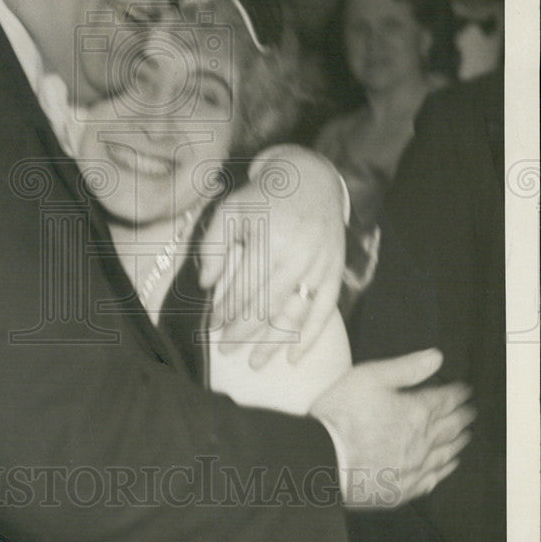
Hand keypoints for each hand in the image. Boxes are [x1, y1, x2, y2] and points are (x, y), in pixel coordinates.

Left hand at [198, 146, 345, 368]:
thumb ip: (213, 246)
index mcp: (268, 238)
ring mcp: (319, 265)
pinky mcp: (334, 270)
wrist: (309, 177)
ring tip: (254, 363)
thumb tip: (207, 285)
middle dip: (243, 332)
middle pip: (266, 305)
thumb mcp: (230, 210)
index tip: (213, 326)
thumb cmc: (263, 195)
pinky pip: (324, 310)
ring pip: (293, 313)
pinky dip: (310, 337)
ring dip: (273, 342)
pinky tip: (294, 358)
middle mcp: (296, 255)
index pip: (243, 287)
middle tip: (226, 350)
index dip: (226, 310)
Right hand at [310, 348, 475, 508]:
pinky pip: (432, 478)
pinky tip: (447, 465)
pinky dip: (445, 470)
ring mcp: (414, 467)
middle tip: (471, 411)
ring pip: (446, 453)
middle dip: (463, 416)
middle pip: (450, 427)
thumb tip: (435, 358)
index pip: (445, 400)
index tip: (465, 390)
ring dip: (458, 442)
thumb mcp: (368, 377)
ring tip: (466, 435)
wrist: (323, 460)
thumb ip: (405, 367)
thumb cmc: (341, 418)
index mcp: (415, 412)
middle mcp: (421, 441)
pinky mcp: (402, 488)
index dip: (458, 393)